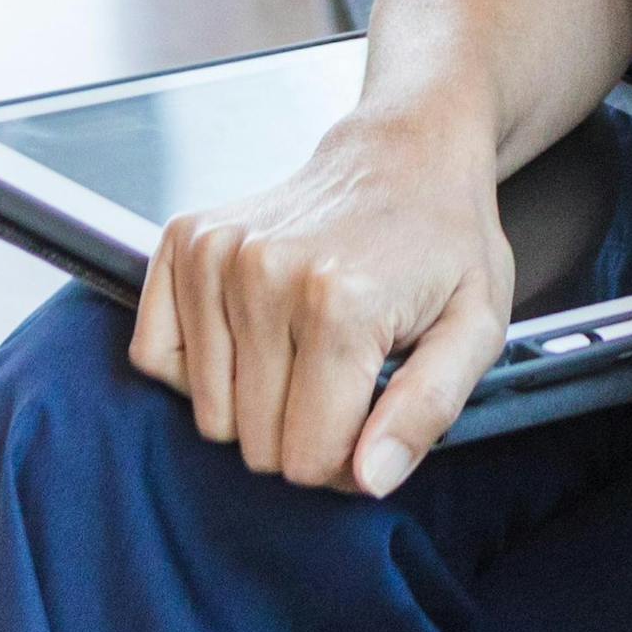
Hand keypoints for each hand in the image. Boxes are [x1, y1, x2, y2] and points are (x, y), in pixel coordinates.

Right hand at [127, 102, 512, 496]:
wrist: (407, 152)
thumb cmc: (444, 241)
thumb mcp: (476, 325)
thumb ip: (430, 408)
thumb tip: (370, 479)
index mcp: (343, 303)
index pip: (310, 459)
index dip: (349, 459)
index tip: (374, 413)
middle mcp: (268, 275)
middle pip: (256, 444)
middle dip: (303, 432)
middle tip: (346, 378)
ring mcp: (218, 253)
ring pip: (208, 413)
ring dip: (256, 400)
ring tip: (308, 346)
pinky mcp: (185, 239)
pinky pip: (156, 355)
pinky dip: (198, 366)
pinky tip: (253, 332)